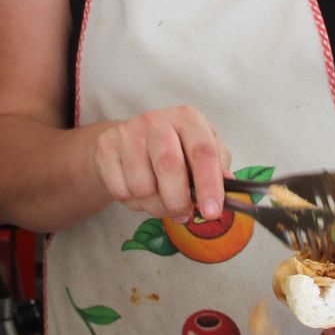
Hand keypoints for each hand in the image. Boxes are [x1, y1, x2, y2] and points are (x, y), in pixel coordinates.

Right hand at [92, 105, 230, 221]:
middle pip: (169, 167)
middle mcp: (157, 120)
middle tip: (183, 216)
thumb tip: (228, 186)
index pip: (203, 151)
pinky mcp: (106, 147)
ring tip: (159, 200)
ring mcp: (128, 132)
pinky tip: (138, 191)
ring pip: (142, 186)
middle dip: (178, 201)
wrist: (129, 140)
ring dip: (154, 206)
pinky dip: (132, 202)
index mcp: (188, 119)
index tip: (212, 212)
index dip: (209, 185)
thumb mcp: (201, 152)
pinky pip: (120, 191)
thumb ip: (217, 168)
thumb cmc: (175, 148)